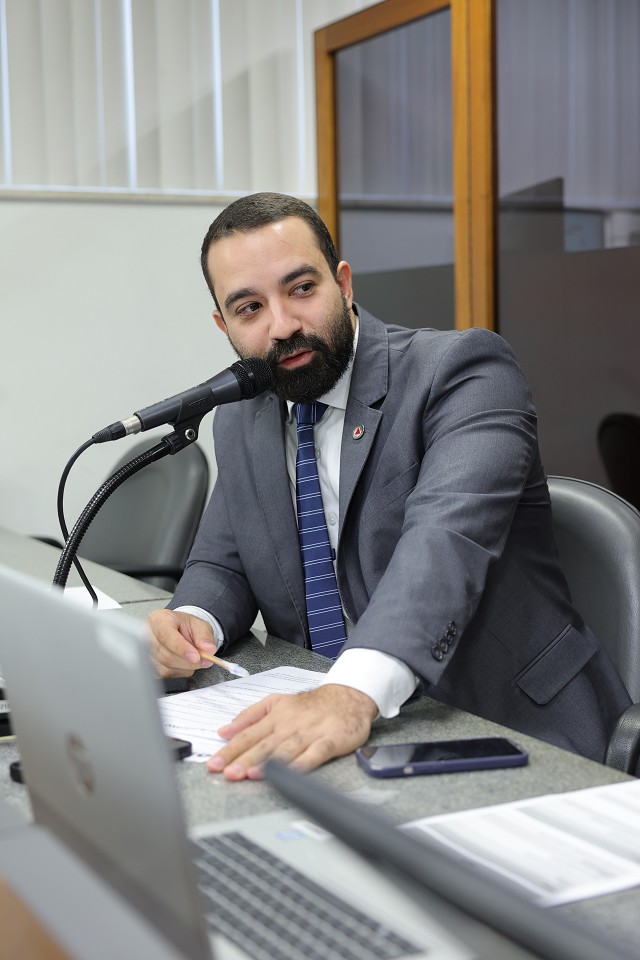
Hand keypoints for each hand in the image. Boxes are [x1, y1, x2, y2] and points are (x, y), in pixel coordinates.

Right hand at [147, 608, 216, 676]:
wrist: (179, 631)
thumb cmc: (185, 627)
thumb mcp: (200, 625)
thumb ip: (205, 636)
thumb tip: (209, 650)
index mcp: (159, 619)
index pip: (165, 635)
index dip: (181, 648)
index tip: (196, 656)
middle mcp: (147, 635)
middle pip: (165, 654)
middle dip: (188, 661)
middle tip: (204, 659)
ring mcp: (145, 652)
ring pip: (166, 667)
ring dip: (185, 667)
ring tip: (195, 658)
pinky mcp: (149, 666)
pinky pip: (166, 674)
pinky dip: (180, 671)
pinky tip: (184, 663)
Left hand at [206, 684, 377, 779]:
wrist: (347, 697)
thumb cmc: (310, 705)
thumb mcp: (276, 702)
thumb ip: (249, 716)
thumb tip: (224, 730)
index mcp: (275, 716)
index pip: (248, 735)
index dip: (230, 750)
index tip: (215, 764)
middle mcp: (290, 725)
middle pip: (264, 744)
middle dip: (245, 759)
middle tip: (229, 773)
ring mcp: (310, 733)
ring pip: (286, 749)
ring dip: (269, 763)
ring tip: (252, 774)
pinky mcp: (330, 740)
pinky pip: (316, 753)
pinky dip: (304, 762)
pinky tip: (293, 772)